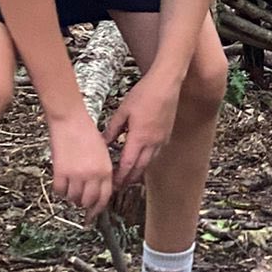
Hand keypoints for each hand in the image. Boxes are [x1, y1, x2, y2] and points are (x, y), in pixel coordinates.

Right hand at [47, 112, 115, 216]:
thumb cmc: (86, 132)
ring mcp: (76, 175)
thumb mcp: (102, 153)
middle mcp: (92, 176)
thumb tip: (98, 188)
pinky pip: (60, 191)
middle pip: (88, 201)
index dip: (98, 208)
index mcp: (105, 170)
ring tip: (70, 188)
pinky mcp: (61, 173)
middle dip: (84, 204)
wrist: (70, 121)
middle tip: (79, 201)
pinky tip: (61, 183)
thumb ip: (102, 171)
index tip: (94, 213)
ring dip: (71, 196)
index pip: (104, 197)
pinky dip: (60, 190)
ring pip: (73, 198)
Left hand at [105, 71, 180, 188]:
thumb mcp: (123, 111)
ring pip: (149, 162)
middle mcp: (152, 142)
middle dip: (129, 179)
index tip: (113, 184)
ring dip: (139, 171)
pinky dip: (148, 159)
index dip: (120, 176)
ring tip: (129, 176)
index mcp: (139, 138)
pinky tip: (142, 158)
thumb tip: (104, 142)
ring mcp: (161, 139)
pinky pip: (156, 153)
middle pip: (140, 168)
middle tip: (120, 186)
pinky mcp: (167, 134)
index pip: (128, 164)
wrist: (165, 85)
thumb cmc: (144, 95)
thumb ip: (113, 130)